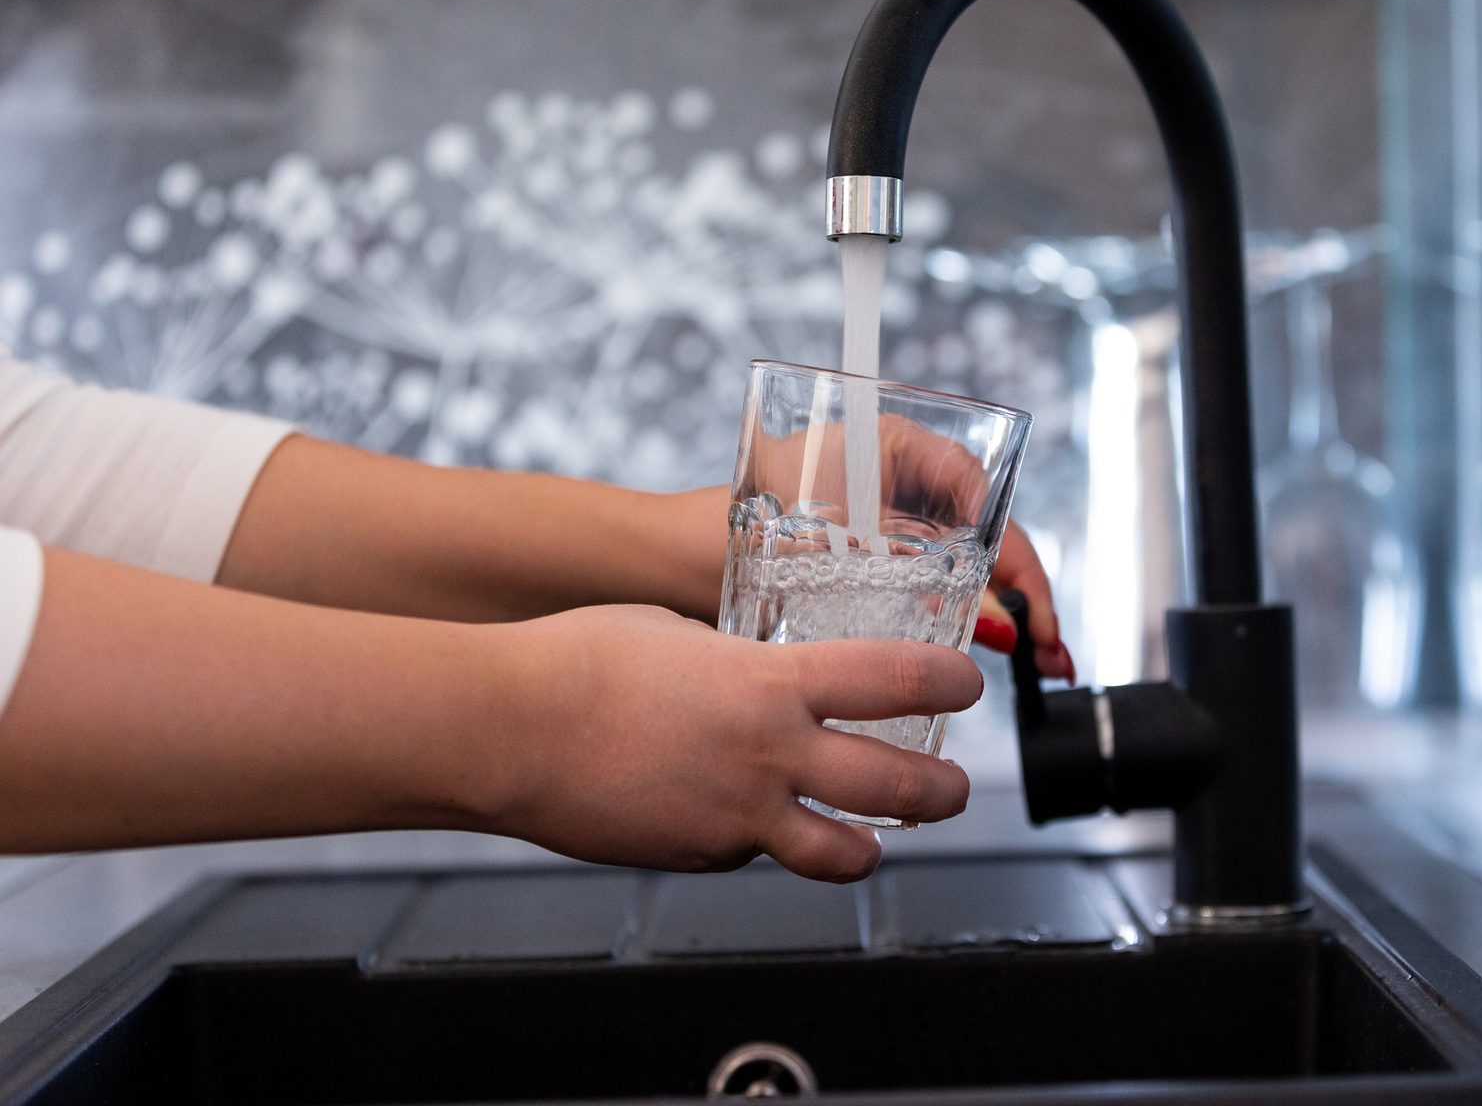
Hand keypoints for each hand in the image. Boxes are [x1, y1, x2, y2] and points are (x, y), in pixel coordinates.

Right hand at [492, 605, 981, 881]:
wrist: (508, 727)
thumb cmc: (581, 660)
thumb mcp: (684, 635)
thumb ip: (743, 660)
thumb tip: (768, 675)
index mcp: (772, 684)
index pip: (896, 682)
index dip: (947, 685)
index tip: (964, 683)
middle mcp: (769, 756)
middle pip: (897, 787)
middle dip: (942, 792)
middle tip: (954, 788)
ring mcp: (737, 816)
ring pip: (842, 853)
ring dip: (873, 846)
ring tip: (881, 839)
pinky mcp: (700, 854)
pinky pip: (755, 853)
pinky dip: (767, 841)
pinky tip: (750, 820)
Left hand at [736, 414, 1074, 678]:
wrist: (663, 565)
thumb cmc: (727, 526)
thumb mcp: (834, 546)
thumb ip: (912, 578)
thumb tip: (992, 621)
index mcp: (894, 445)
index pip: (982, 497)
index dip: (1018, 558)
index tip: (1032, 611)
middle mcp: (896, 482)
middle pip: (985, 537)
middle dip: (1024, 595)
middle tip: (1051, 652)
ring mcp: (884, 527)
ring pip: (965, 569)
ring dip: (1004, 614)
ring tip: (1040, 664)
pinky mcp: (868, 569)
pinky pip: (930, 592)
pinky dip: (962, 623)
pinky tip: (990, 657)